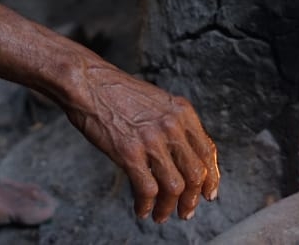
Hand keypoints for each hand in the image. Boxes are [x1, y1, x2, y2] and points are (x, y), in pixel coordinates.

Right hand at [65, 65, 218, 222]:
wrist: (87, 82)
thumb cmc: (116, 92)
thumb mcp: (156, 102)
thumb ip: (172, 125)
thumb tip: (181, 156)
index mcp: (182, 112)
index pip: (208, 152)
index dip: (211, 178)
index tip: (208, 194)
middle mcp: (172, 126)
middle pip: (195, 173)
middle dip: (192, 199)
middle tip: (186, 212)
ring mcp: (152, 140)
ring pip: (175, 186)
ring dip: (170, 207)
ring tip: (162, 216)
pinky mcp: (129, 152)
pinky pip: (148, 189)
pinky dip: (147, 205)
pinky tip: (141, 209)